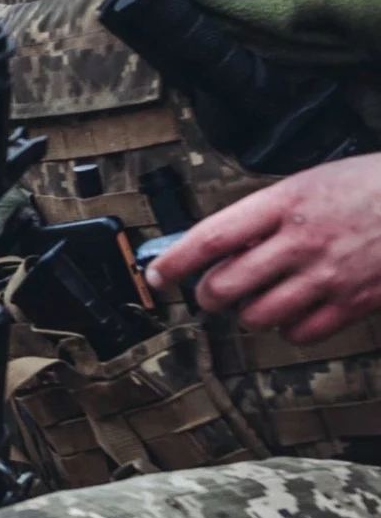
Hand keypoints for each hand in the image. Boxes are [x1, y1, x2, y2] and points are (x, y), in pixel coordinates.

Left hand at [146, 153, 380, 344]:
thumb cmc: (368, 186)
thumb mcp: (309, 184)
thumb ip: (264, 215)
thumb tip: (219, 247)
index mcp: (286, 204)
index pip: (210, 239)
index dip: (173, 263)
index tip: (157, 275)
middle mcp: (303, 242)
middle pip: (225, 287)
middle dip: (207, 296)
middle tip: (209, 292)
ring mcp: (329, 275)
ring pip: (257, 316)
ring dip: (246, 314)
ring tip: (255, 300)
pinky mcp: (355, 302)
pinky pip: (300, 333)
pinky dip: (287, 329)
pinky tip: (292, 312)